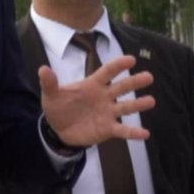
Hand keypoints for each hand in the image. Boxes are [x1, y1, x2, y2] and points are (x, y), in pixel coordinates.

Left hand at [39, 57, 154, 147]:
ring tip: (151, 101)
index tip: (131, 59)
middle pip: (122, 87)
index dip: (118, 65)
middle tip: (149, 77)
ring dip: (138, 104)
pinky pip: (122, 130)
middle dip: (134, 82)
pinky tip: (145, 134)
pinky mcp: (108, 129)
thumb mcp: (50, 95)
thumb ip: (50, 83)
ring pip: (126, 107)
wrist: (58, 130)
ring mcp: (108, 113)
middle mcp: (104, 97)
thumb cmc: (58, 107)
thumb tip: (43, 69)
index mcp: (92, 85)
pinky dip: (133, 132)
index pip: (107, 72)